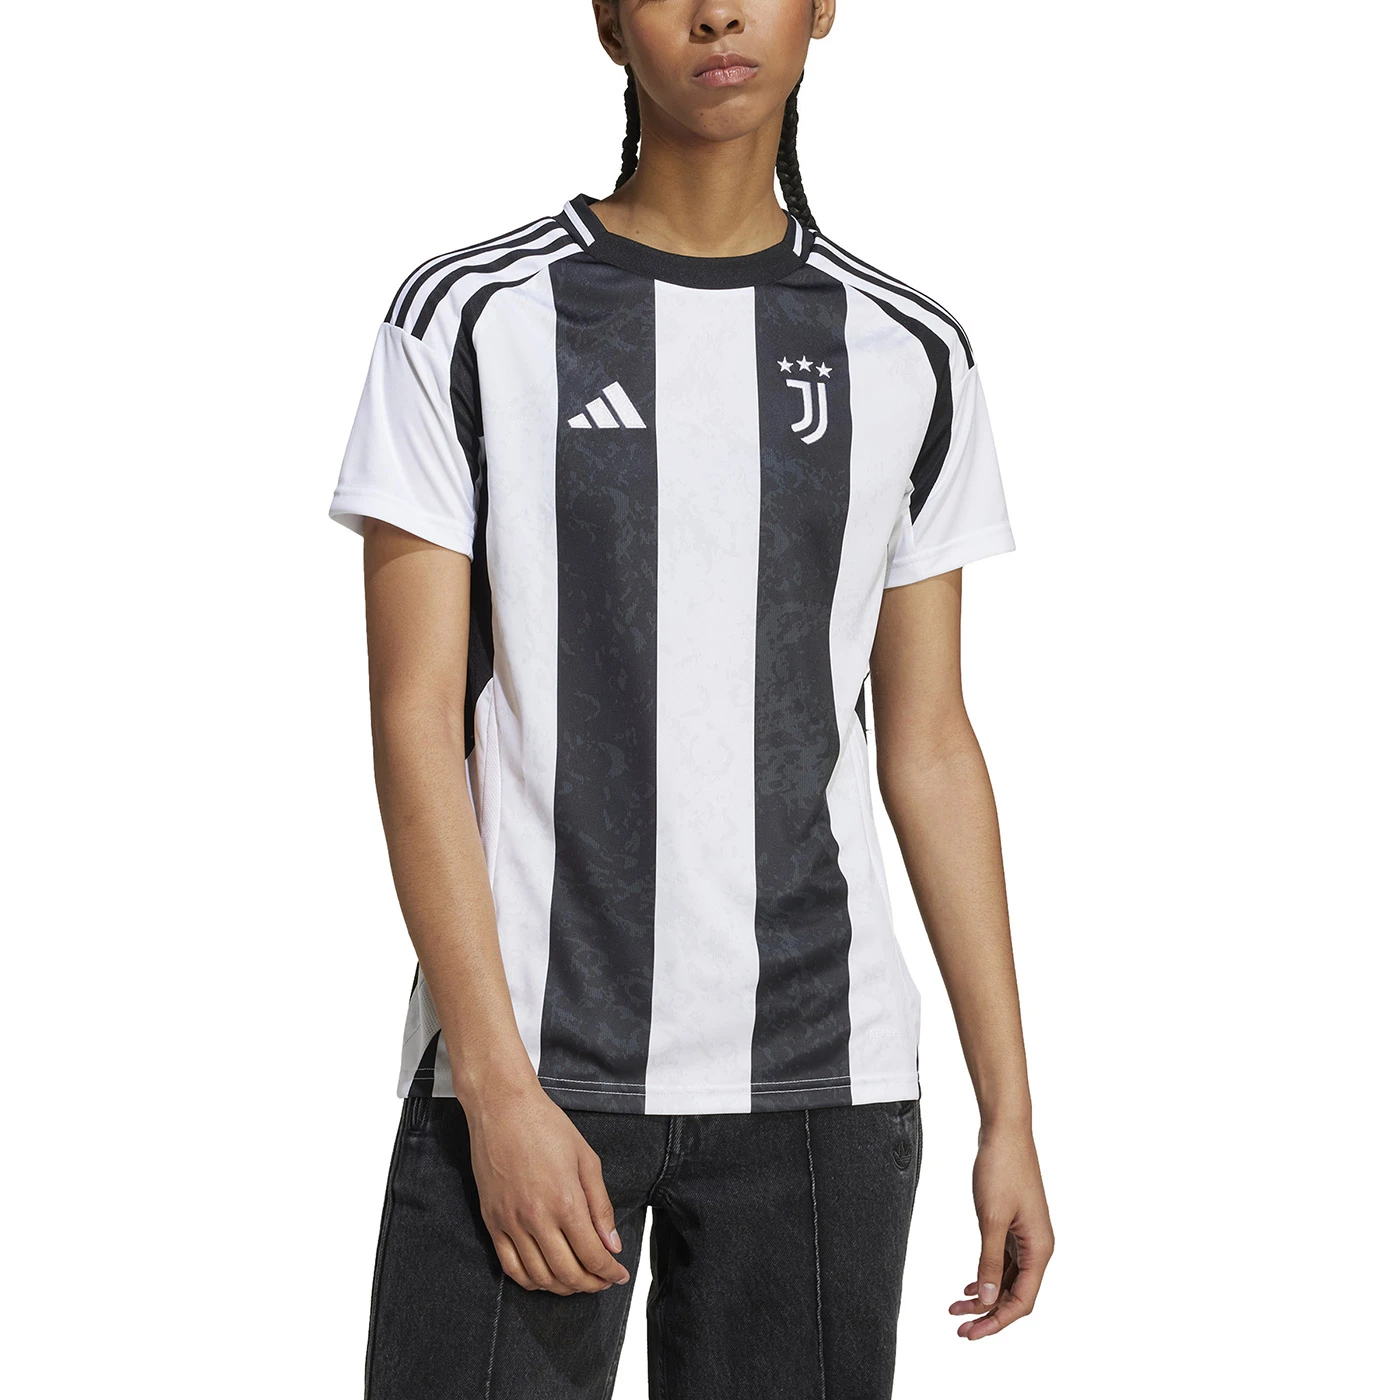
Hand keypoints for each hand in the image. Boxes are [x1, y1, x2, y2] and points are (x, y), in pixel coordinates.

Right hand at [461, 1082, 630, 1295]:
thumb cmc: (547, 1126)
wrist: (502, 1108)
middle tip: (602, 1281)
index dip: (609, 1272)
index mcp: (566, 1201)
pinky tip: (545, 1278)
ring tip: (578, 1282)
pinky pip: (510, 1267)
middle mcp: (537, 1218)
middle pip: (567, 1273)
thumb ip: (600, 1206)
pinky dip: (530, 1281)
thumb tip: (611, 1244)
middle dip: (590, 1284)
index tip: (619, 1275)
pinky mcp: (492, 1222)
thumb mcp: (586, 1159)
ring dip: (563, 1288)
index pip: (592, 1255)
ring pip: (539, 1277)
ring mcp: (511, 1223)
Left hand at [949, 1124, 1053, 1338]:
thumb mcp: (990, 1219)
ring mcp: (1028, 1235)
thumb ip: (989, 1262)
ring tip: (956, 1308)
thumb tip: (988, 1301)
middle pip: (1016, 1294)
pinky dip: (988, 1275)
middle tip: (959, 1328)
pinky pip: (1005, 1261)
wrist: (1004, 1131)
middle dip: (988, 1314)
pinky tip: (969, 1286)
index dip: (997, 1322)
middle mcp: (1038, 1246)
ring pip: (1009, 1279)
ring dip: (985, 1296)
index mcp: (1040, 1249)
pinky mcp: (1016, 1224)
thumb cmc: (1000, 1169)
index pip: (1022, 1300)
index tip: (970, 1333)